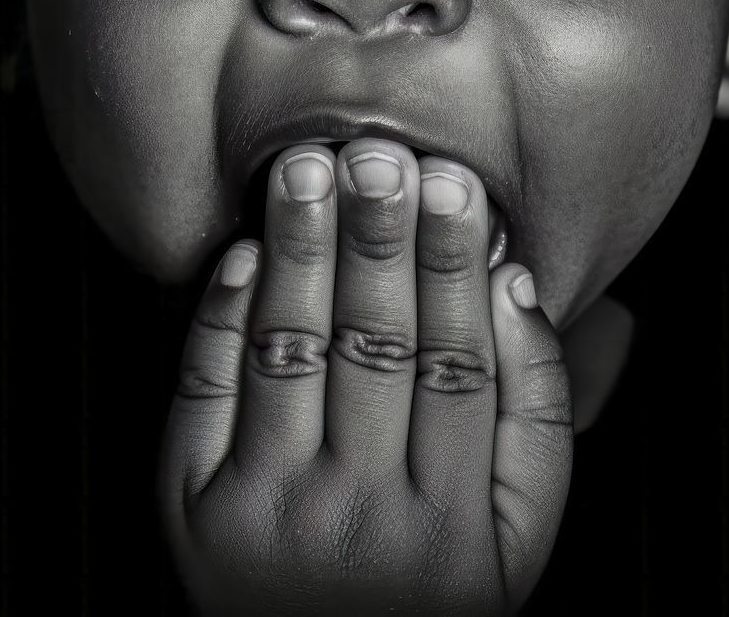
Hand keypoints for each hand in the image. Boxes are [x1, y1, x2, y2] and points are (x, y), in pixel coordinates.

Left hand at [158, 138, 572, 615]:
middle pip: (374, 348)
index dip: (453, 267)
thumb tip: (513, 289)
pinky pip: (205, 393)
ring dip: (301, 253)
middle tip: (379, 155)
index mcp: (452, 520)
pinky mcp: (192, 508)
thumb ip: (536, 418)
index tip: (452, 186)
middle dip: (377, 241)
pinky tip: (246, 252)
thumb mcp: (520, 537)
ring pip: (291, 354)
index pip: (457, 364)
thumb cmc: (434, 589)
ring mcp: (267, 511)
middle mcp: (357, 514)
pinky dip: (221, 315)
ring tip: (309, 170)